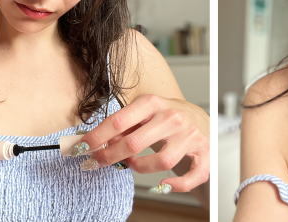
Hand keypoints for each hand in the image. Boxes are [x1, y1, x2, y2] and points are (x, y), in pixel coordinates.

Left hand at [80, 94, 209, 192]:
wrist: (202, 118)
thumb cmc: (169, 116)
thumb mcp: (145, 112)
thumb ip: (124, 125)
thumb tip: (98, 141)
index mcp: (154, 103)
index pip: (119, 120)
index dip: (97, 137)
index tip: (82, 148)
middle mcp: (173, 117)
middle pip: (134, 143)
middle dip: (110, 156)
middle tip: (97, 162)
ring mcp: (190, 136)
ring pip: (161, 162)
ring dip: (139, 168)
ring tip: (133, 164)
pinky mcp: (205, 153)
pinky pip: (191, 176)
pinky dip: (177, 186)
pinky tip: (164, 185)